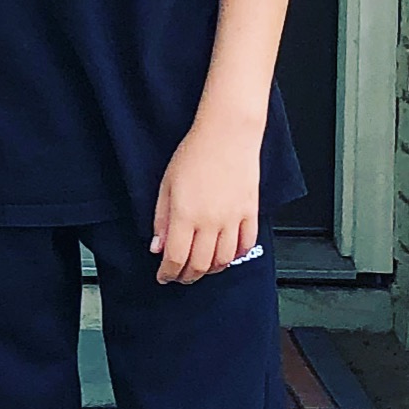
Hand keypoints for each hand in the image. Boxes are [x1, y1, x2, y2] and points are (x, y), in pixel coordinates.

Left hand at [150, 120, 261, 282]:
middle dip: (187, 276)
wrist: (227, 133)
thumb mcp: (166, 185)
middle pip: (200, 265)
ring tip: (201, 267)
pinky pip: (246, 244)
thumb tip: (158, 247)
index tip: (163, 275)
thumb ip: (161, 220)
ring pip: (224, 260)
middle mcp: (211, 221)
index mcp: (186, 214)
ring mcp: (233, 218)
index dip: (167, 273)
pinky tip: (226, 254)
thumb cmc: (196, 153)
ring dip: (211, 270)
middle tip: (180, 275)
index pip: (176, 258)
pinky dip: (236, 255)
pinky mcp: (250, 212)